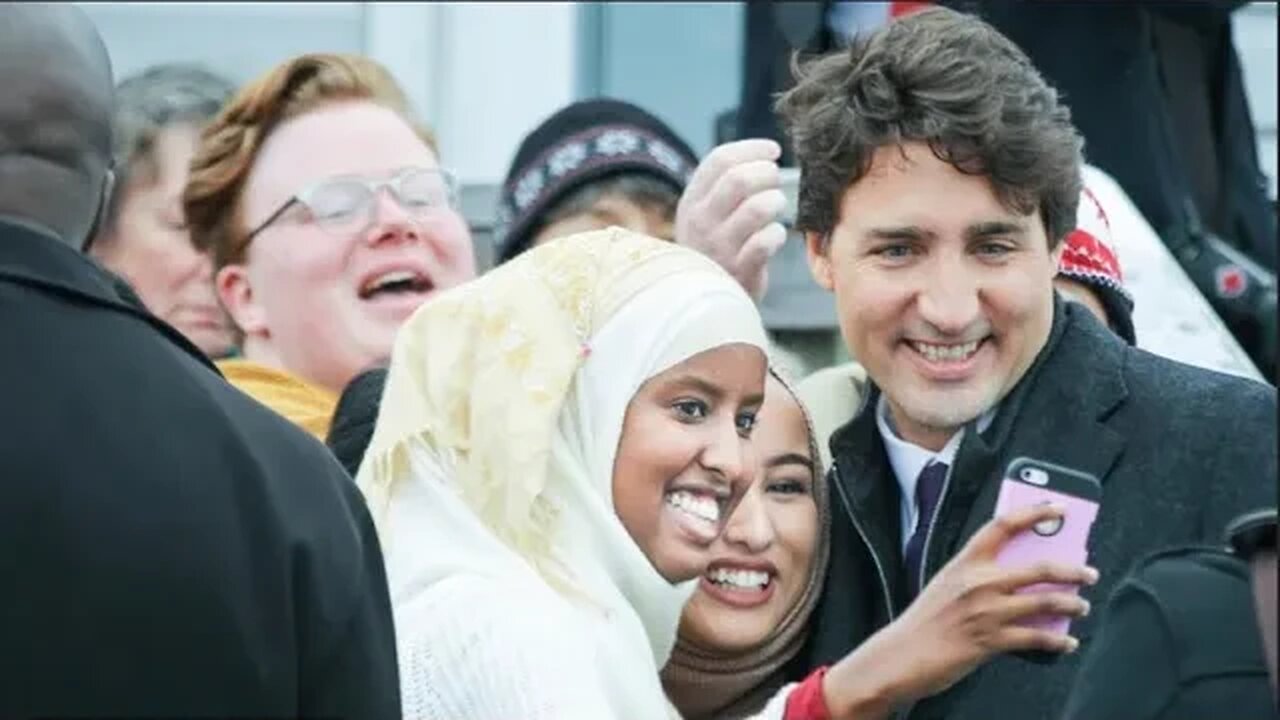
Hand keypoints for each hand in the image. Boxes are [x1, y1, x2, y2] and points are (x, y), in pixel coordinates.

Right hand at [674, 139, 787, 299]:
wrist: (707, 301)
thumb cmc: (716, 249)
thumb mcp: (706, 215)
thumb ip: (724, 187)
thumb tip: (764, 155)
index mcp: (692, 201)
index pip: (720, 160)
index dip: (752, 149)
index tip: (773, 151)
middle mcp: (701, 221)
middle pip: (739, 179)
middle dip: (767, 173)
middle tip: (776, 180)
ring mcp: (719, 247)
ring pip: (757, 208)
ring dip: (776, 201)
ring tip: (777, 206)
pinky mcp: (739, 271)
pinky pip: (767, 241)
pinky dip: (778, 234)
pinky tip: (775, 236)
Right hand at [822, 503, 1098, 719]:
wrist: (905, 653)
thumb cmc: (927, 619)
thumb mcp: (949, 584)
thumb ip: (980, 575)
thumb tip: (1023, 575)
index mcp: (966, 562)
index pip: (1004, 525)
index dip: (1035, 512)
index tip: (1059, 508)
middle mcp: (979, 582)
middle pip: (1039, 567)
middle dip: (1072, 569)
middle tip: (1089, 572)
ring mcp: (987, 611)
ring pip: (1045, 602)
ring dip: (1072, 604)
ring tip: (1082, 606)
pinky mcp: (992, 640)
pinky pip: (1037, 638)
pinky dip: (1058, 642)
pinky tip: (1067, 643)